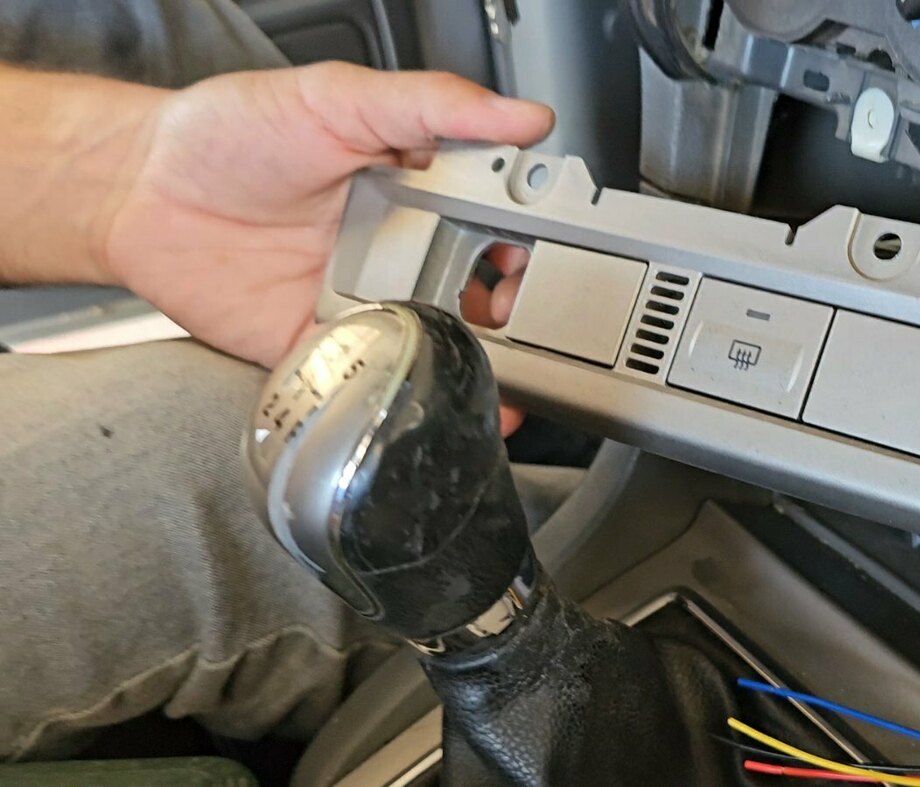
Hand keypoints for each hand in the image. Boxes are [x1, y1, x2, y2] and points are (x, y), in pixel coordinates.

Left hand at [100, 62, 551, 430]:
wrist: (139, 191)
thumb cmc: (229, 133)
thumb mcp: (338, 98)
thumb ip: (432, 105)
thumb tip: (521, 114)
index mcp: (418, 189)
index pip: (502, 220)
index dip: (539, 243)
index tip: (560, 259)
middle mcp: (400, 250)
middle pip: (484, 294)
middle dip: (521, 318)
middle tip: (528, 322)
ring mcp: (365, 302)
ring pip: (441, 346)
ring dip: (478, 370)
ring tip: (505, 384)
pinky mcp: (323, 346)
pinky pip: (375, 381)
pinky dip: (405, 399)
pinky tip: (431, 404)